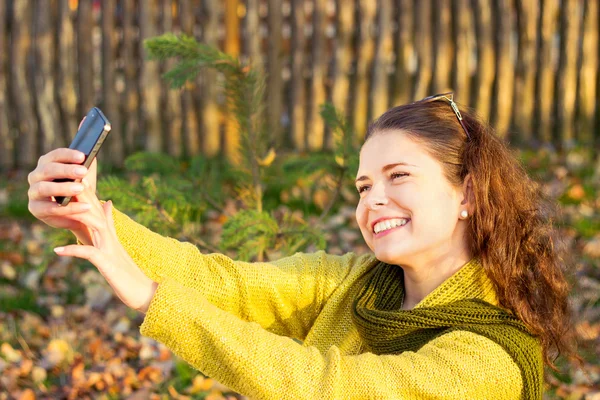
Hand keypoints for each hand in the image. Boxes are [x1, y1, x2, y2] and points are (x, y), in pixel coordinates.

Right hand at [27, 118, 98, 242]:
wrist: (79, 212)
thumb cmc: (80, 187)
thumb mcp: (86, 168)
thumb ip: (86, 149)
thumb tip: (88, 118)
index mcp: (47, 163)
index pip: (54, 156)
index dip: (67, 155)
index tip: (82, 156)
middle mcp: (36, 176)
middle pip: (47, 170)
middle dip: (66, 170)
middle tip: (83, 171)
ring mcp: (34, 193)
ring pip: (45, 188)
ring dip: (64, 188)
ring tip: (82, 188)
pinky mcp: (36, 210)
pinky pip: (51, 209)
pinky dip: (69, 208)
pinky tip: (86, 207)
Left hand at [53, 182, 157, 313]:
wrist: (144, 292)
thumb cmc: (127, 272)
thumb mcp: (116, 244)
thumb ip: (110, 223)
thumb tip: (107, 202)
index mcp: (109, 233)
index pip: (96, 207)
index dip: (86, 191)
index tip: (75, 176)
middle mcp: (110, 238)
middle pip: (95, 211)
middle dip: (81, 194)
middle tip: (69, 177)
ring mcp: (109, 250)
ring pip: (94, 226)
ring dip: (78, 216)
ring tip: (60, 207)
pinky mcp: (107, 264)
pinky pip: (89, 255)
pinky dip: (73, 252)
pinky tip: (57, 250)